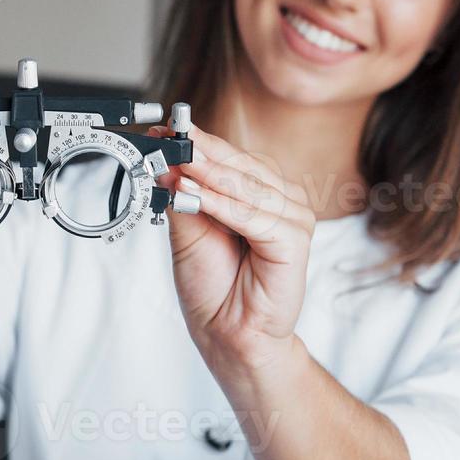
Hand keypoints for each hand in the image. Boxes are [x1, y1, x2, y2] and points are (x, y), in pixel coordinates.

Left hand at [147, 122, 315, 376]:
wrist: (228, 333)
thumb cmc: (214, 285)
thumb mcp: (188, 230)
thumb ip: (183, 194)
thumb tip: (166, 159)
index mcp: (259, 191)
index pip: (228, 156)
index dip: (196, 141)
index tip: (164, 127)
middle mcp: (280, 199)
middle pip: (239, 165)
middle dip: (200, 152)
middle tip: (169, 137)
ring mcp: (293, 218)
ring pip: (247, 187)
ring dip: (209, 175)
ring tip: (176, 162)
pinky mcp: (295, 241)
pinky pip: (254, 216)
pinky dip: (222, 205)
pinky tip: (194, 194)